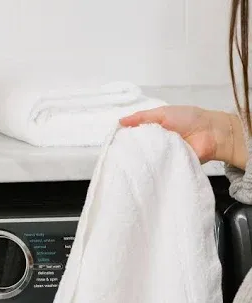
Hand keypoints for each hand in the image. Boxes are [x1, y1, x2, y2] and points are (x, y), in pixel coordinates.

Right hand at [120, 106, 246, 168]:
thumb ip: (141, 117)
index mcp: (153, 130)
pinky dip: (148, 170)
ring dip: (136, 162)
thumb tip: (120, 122)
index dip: (122, 139)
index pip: (133, 136)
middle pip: (136, 150)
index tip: (109, 143)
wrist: (210, 133)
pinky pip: (155, 170)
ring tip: (120, 166)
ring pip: (144, 161)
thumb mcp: (162, 113)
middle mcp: (155, 145)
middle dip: (126, 153)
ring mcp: (160, 157)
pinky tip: (136, 172)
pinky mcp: (167, 168)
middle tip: (112, 157)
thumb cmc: (188, 119)